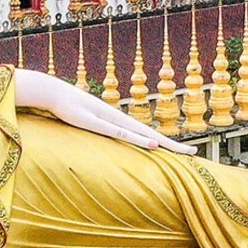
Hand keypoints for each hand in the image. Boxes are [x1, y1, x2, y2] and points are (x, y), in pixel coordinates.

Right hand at [10, 68, 183, 152]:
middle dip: (174, 146)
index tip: (180, 152)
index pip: (146, 135)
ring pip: (143, 135)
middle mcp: (120, 120)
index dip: (164, 143)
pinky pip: (123, 135)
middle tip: (194, 154)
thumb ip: (93, 130)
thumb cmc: (68, 107)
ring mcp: (112, 121)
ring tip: (183, 152)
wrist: (53, 92)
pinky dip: (140, 140)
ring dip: (164, 144)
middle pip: (152, 135)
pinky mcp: (100, 123)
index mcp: (119, 122)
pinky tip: (153, 145)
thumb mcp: (84, 123)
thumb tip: (100, 136)